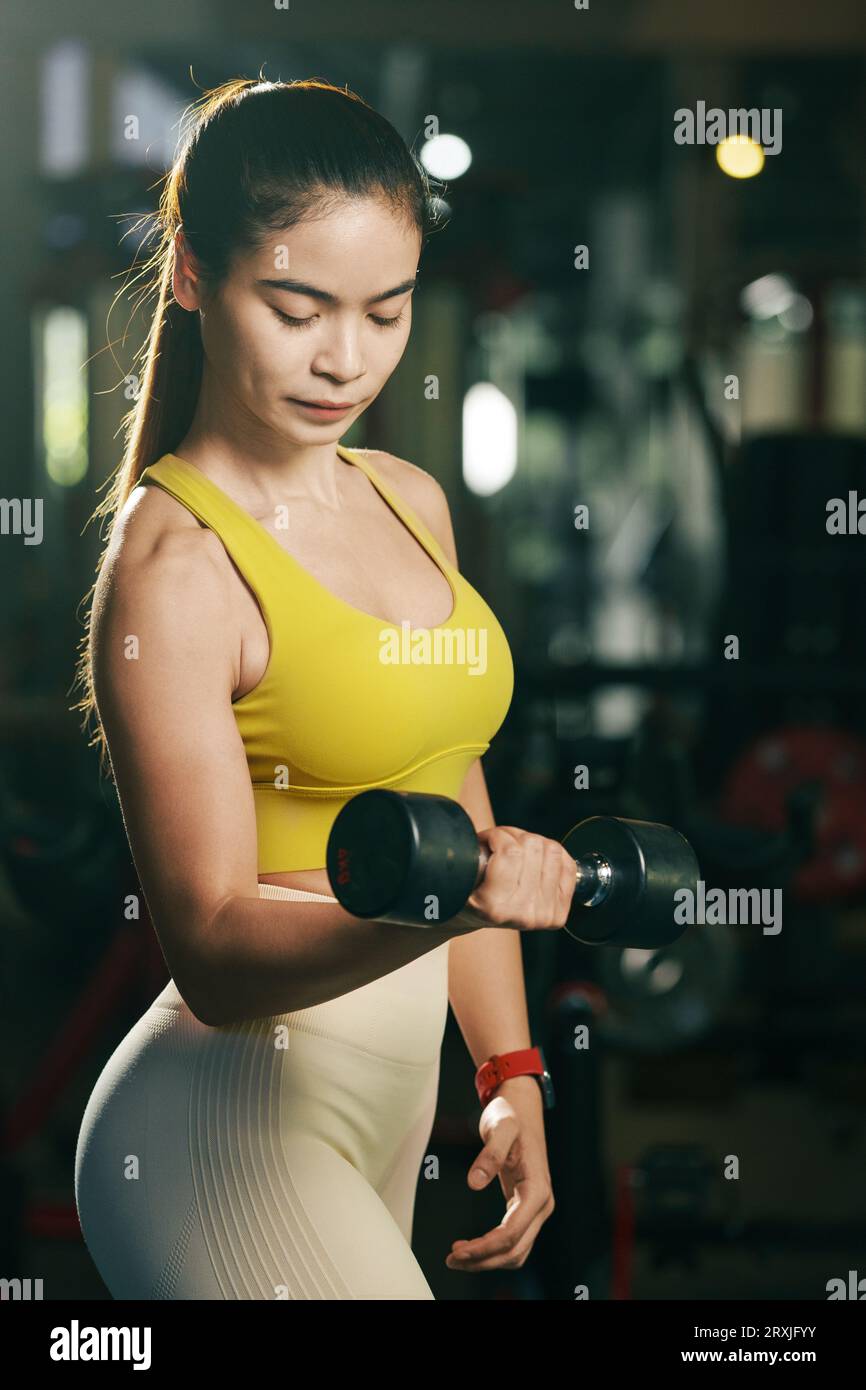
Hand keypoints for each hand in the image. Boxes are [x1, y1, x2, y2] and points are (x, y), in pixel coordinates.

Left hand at [445, 1075, 554, 1271]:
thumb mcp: (500, 1126)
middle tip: (451, 1259)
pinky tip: (471, 1245)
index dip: (484, 1247)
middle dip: (483, 1260)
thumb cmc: (511, 1115)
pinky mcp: (526, 1207)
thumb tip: (474, 1183)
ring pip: (516, 1251)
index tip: (457, 1250)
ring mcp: (536, 1208)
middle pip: (515, 1250)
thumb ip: (489, 1154)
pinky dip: (493, 1250)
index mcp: (537, 1190)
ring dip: (488, 1260)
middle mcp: (542, 1204)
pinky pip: (513, 1240)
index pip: (511, 1233)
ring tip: (457, 1257)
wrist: (521, 1108)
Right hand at [462, 825, 577, 931]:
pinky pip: (569, 866)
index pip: (510, 851)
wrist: (479, 919)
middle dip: (514, 836)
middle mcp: (521, 914)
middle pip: (533, 846)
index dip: (498, 835)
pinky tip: (537, 859)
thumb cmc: (469, 891)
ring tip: (518, 851)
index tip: (488, 839)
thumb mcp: (462, 875)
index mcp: (493, 907)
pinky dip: (553, 855)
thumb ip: (475, 855)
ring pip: (552, 850)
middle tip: (502, 843)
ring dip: (533, 842)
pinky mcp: (558, 914)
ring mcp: (543, 915)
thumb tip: (501, 834)